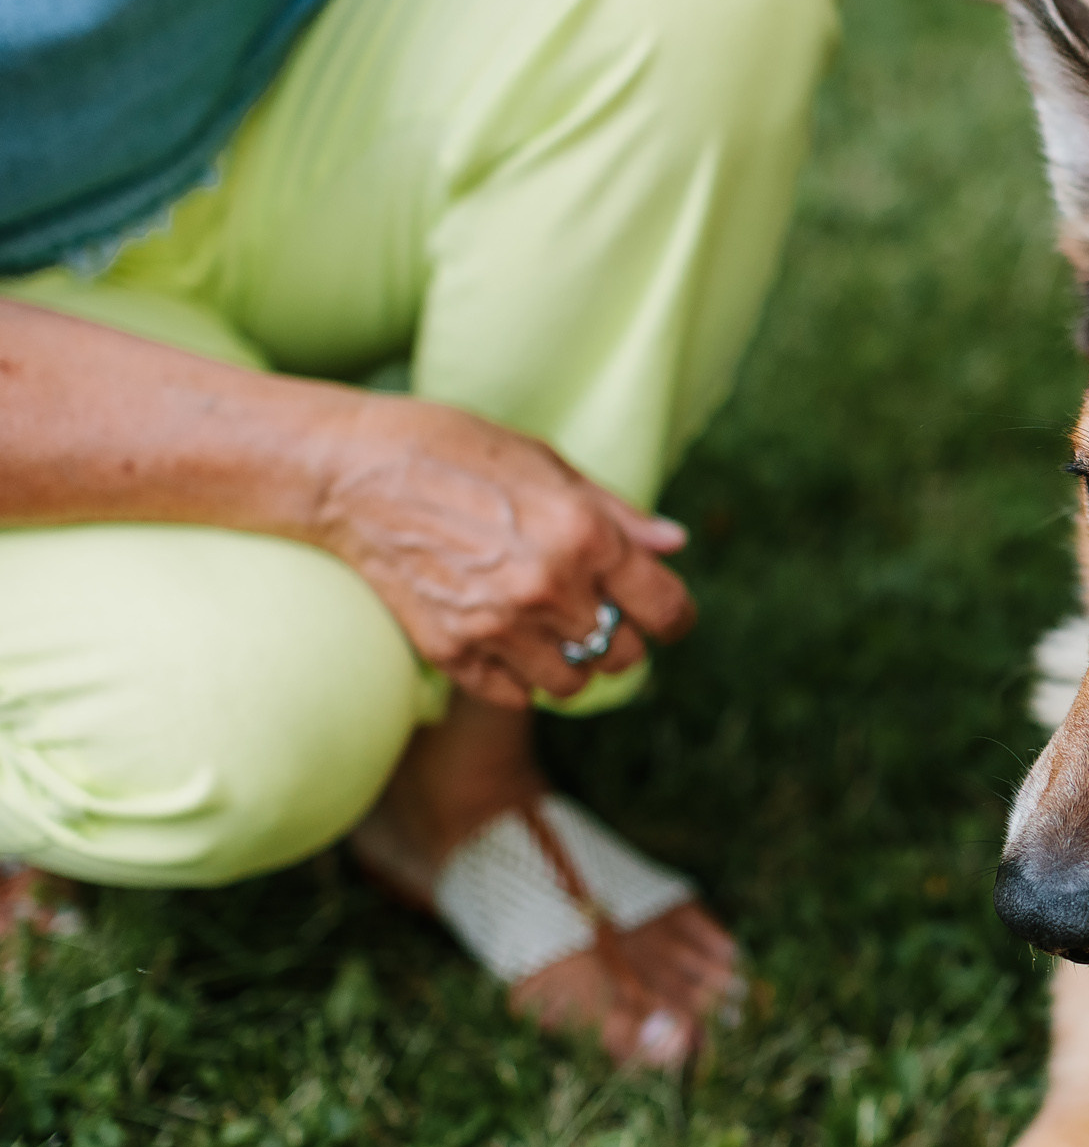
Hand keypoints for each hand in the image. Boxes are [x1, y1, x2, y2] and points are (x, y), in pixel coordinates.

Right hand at [311, 395, 695, 706]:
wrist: (354, 472)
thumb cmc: (460, 452)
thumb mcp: (552, 466)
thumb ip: (620, 515)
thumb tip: (676, 544)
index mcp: (586, 536)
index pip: (668, 610)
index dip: (673, 615)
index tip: (663, 613)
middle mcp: (550, 587)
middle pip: (624, 655)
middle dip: (619, 636)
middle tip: (593, 610)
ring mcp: (498, 624)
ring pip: (572, 684)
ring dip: (570, 662)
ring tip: (548, 625)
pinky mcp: (452, 650)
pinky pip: (515, 694)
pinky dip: (519, 677)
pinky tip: (506, 637)